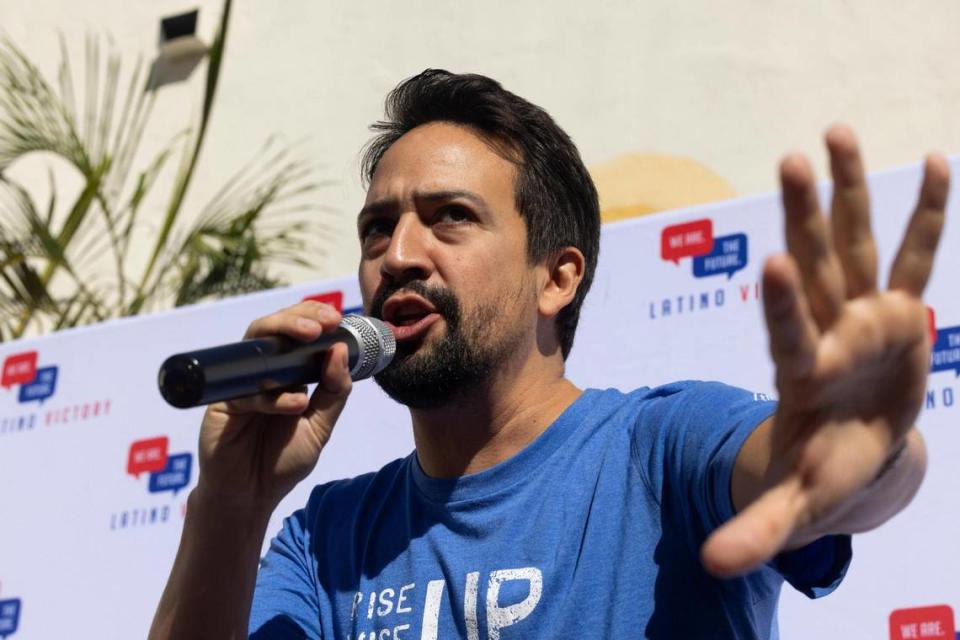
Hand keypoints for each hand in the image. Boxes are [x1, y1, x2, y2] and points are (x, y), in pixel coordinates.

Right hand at [193, 301, 352, 513]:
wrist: (250, 496)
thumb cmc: (282, 460)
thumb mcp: (320, 426)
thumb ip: (333, 392)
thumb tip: (341, 351)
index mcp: (287, 374)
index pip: (297, 335)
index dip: (314, 319)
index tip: (337, 318)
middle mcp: (262, 373)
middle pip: (274, 330)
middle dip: (299, 318)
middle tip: (325, 321)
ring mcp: (241, 385)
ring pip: (256, 346)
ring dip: (284, 335)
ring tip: (312, 339)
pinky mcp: (223, 403)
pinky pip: (249, 391)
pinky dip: (274, 396)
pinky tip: (295, 405)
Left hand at [702, 125, 949, 576]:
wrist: (851, 451)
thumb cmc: (826, 472)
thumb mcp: (797, 506)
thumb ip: (758, 529)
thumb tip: (710, 568)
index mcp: (805, 375)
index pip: (789, 334)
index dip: (783, 304)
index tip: (772, 262)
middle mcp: (830, 331)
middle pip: (816, 267)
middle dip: (806, 217)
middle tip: (790, 159)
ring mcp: (865, 315)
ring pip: (856, 243)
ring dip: (853, 191)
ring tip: (837, 131)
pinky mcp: (901, 313)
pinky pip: (915, 255)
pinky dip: (927, 214)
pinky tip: (936, 160)